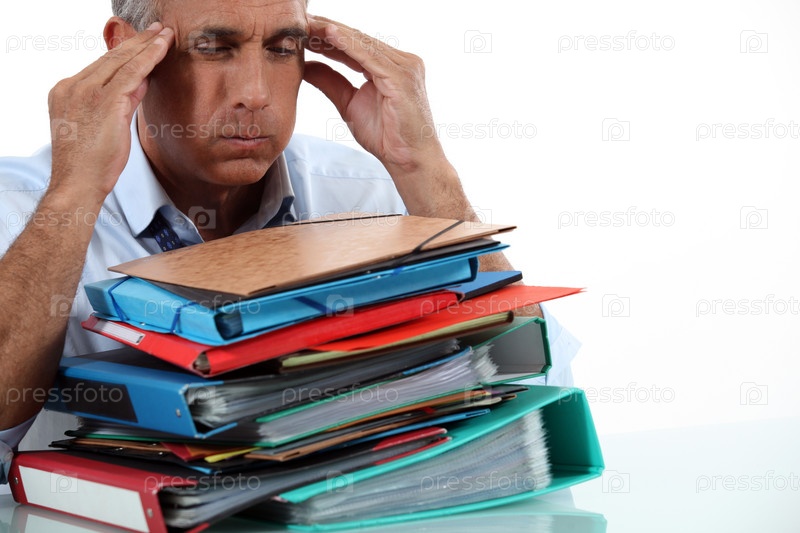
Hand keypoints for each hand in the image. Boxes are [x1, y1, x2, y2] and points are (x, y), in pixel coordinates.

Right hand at [47, 22, 173, 201]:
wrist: (78, 183)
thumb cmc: (90, 164)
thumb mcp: (101, 126)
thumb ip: (118, 102)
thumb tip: (138, 83)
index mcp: (66, 91)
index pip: (100, 65)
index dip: (124, 52)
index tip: (141, 43)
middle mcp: (74, 86)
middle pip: (111, 57)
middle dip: (137, 42)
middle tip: (157, 30)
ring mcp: (87, 91)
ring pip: (123, 60)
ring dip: (147, 45)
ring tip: (165, 34)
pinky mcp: (105, 101)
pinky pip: (132, 72)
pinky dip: (149, 58)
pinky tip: (162, 49)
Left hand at [304, 15, 446, 177]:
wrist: (409, 161)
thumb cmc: (387, 137)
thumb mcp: (349, 104)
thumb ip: (331, 82)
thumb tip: (307, 66)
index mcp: (391, 66)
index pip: (356, 45)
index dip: (329, 37)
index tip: (303, 31)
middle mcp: (401, 61)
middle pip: (359, 40)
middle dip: (328, 30)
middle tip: (301, 21)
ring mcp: (405, 67)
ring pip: (362, 44)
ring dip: (333, 33)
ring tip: (309, 24)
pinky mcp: (402, 77)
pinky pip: (370, 57)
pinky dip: (348, 44)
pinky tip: (329, 34)